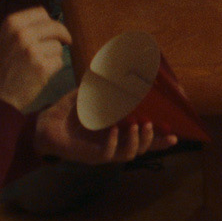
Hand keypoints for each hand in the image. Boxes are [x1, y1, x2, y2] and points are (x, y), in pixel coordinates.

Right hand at [0, 7, 70, 112]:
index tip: (54, 29)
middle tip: (65, 42)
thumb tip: (47, 21)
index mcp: (12, 24)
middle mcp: (22, 34)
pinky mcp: (43, 67)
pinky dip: (53, 68)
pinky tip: (40, 74)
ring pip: (58, 46)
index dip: (49, 21)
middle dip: (62, 35)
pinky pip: (59, 62)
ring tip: (38, 65)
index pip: (41, 12)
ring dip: (53, 55)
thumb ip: (21, 29)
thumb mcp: (2, 41)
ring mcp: (33, 50)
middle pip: (55, 27)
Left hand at [34, 90, 176, 164]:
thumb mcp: (90, 93)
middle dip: (152, 139)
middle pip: (142, 149)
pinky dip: (113, 142)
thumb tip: (118, 64)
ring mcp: (104, 151)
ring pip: (128, 154)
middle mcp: (115, 143)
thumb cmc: (70, 110)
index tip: (176, 136)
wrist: (45, 123)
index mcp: (119, 132)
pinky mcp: (90, 156)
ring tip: (137, 126)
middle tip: (152, 124)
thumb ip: (105, 83)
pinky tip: (114, 130)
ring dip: (136, 141)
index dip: (161, 140)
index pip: (145, 139)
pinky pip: (107, 153)